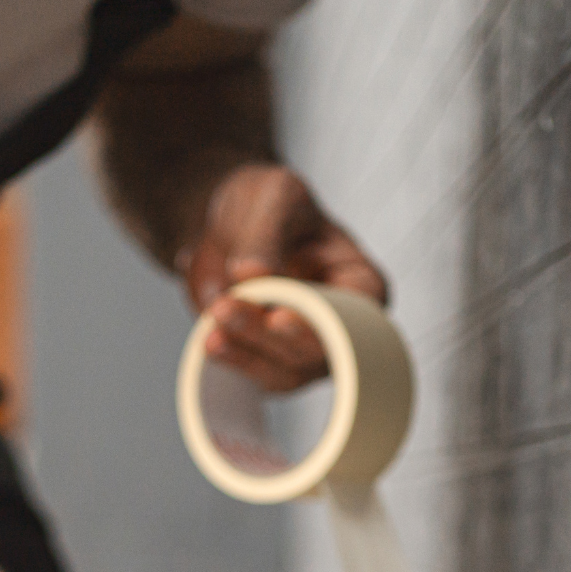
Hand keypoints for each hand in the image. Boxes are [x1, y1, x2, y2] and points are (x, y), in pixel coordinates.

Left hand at [179, 164, 387, 391]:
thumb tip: (254, 273)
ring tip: (213, 319)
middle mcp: (340, 326)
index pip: (357, 314)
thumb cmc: (267, 205)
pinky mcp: (268, 361)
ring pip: (284, 371)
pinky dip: (231, 358)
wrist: (225, 224)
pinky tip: (210, 338)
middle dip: (269, 334)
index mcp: (360, 283)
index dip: (321, 321)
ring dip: (246, 349)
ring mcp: (304, 350)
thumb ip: (267, 234)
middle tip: (227, 308)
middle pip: (316, 349)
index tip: (280, 316)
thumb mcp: (273, 197)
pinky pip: (253, 374)